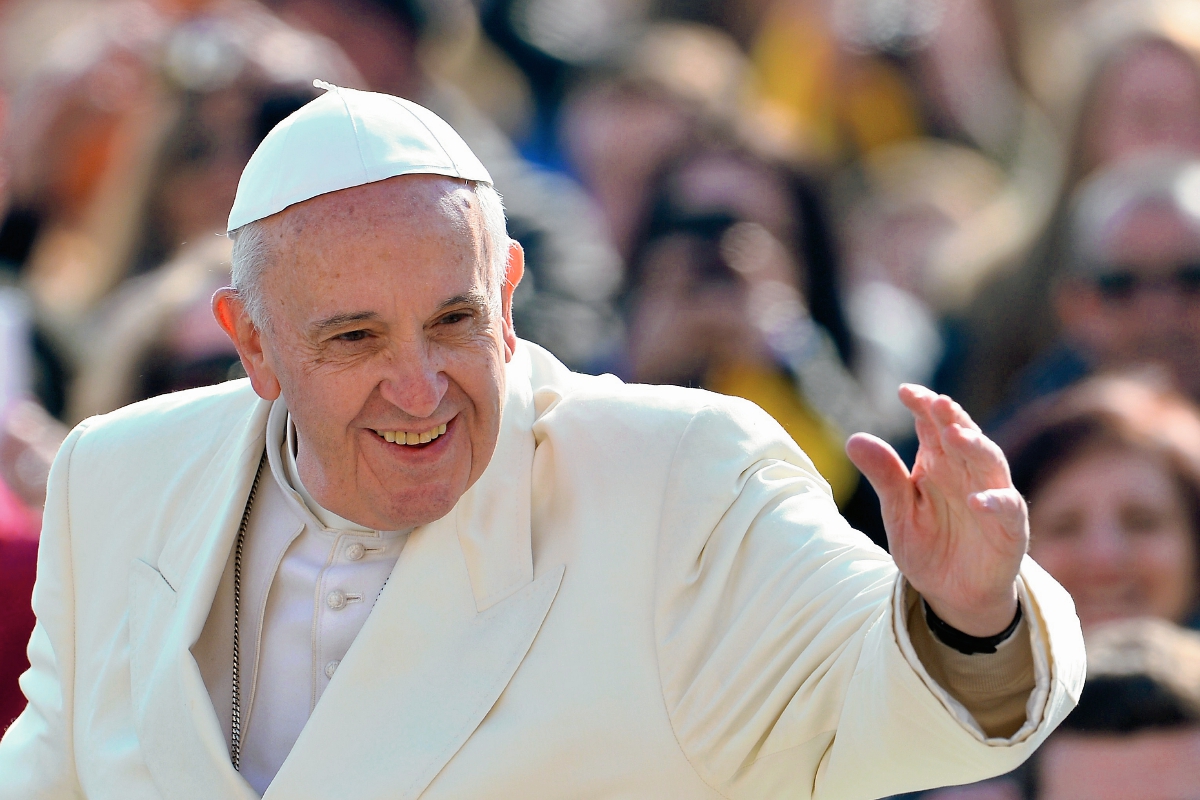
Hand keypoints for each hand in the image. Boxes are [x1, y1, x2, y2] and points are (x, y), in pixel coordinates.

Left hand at [845, 385, 1026, 636]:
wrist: (952, 595)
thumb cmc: (928, 546)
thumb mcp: (898, 513)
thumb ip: (884, 477)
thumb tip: (854, 439)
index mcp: (938, 463)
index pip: (932, 425)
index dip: (923, 405)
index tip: (905, 391)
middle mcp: (967, 473)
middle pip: (963, 436)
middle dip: (952, 417)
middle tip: (937, 402)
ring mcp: (992, 498)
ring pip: (990, 463)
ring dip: (976, 447)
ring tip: (956, 435)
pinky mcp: (1010, 530)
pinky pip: (1008, 510)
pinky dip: (995, 503)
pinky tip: (977, 501)